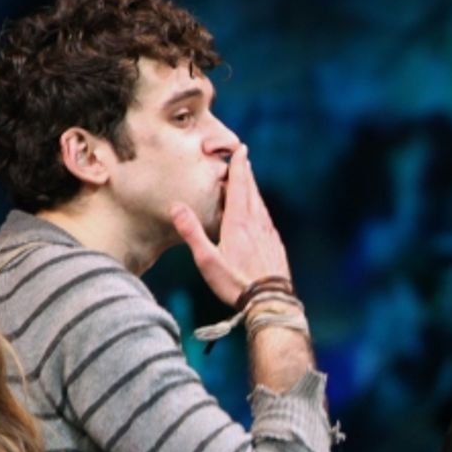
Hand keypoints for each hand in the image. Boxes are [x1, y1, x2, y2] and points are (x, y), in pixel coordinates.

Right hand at [170, 144, 290, 305]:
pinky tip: (259, 216)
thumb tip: (176, 207)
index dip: (239, 167)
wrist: (270, 301)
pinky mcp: (275, 246)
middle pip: (252, 192)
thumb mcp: (207, 260)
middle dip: (247, 174)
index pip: (239, 187)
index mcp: (239, 223)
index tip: (241, 150)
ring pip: (261, 205)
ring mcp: (268, 235)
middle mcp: (257, 223)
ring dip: (254, 191)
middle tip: (244, 159)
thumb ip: (192, 232)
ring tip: (249, 183)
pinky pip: (266, 221)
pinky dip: (260, 210)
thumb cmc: (235, 283)